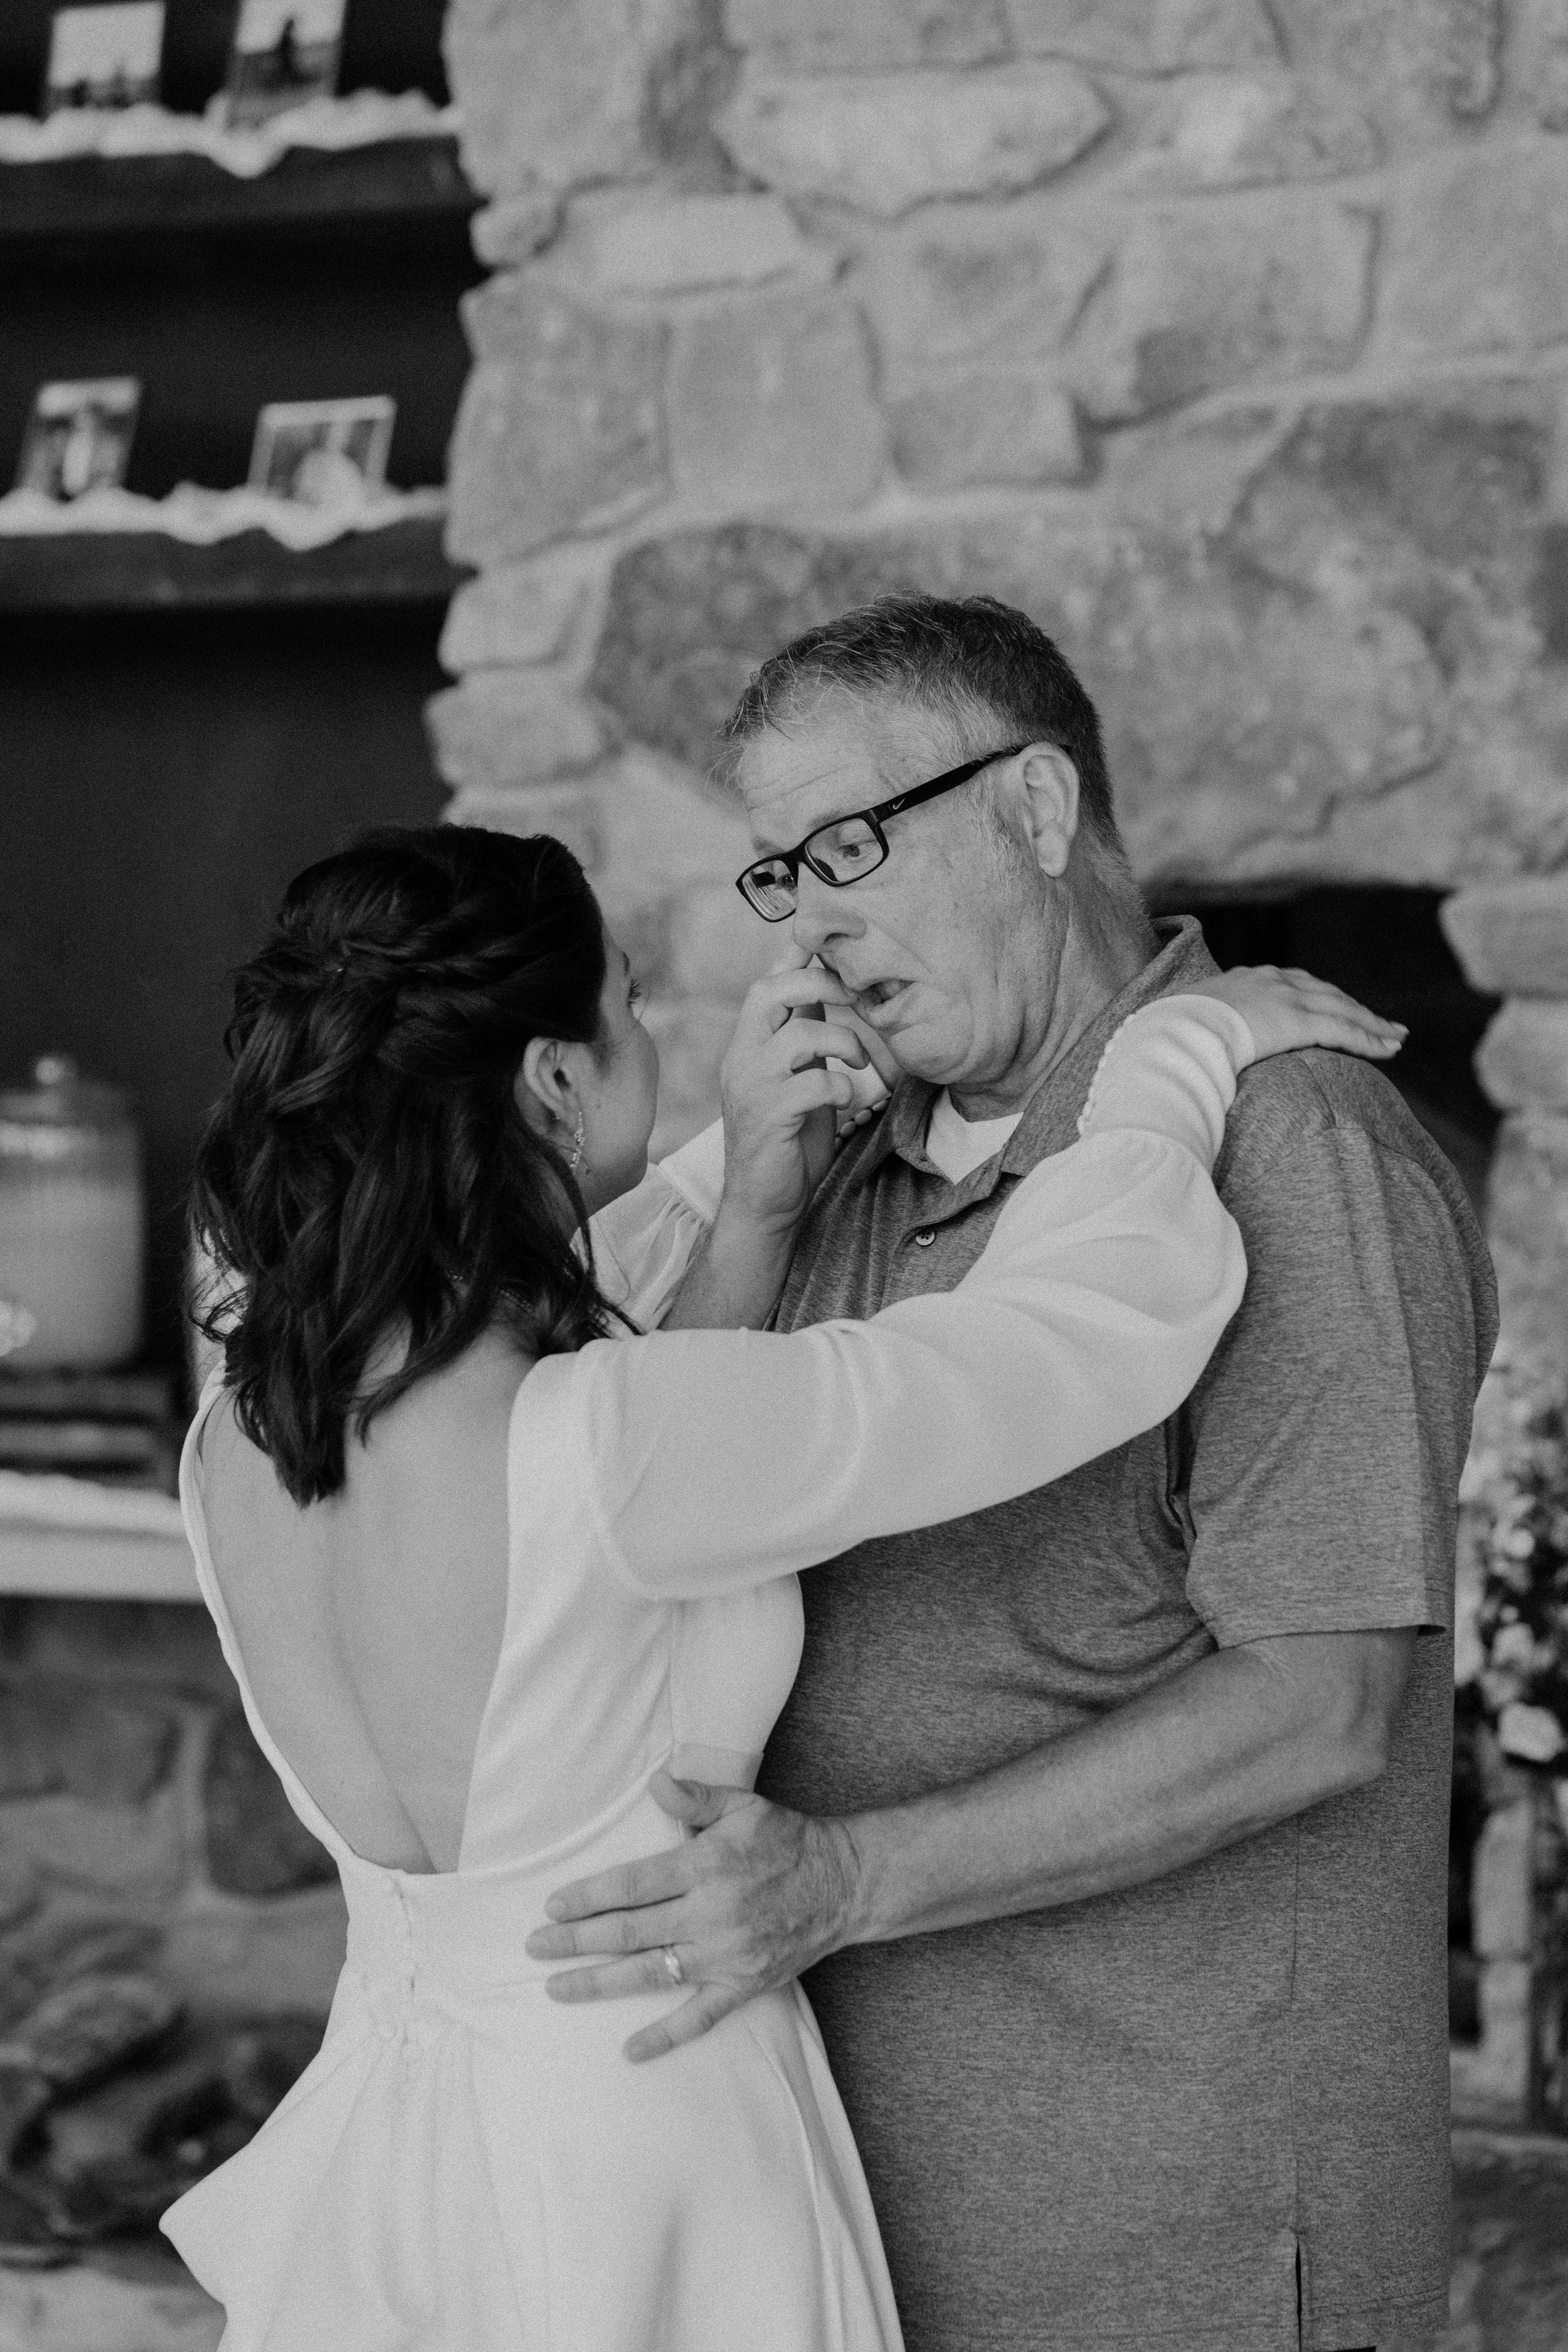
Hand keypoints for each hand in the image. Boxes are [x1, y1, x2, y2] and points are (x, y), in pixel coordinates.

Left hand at [523, 1769, 858, 2061]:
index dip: (588, 1897)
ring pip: (651, 1974)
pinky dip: (664, 2037)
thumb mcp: (744, 1804)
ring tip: (557, 1988)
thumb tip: (655, 1781)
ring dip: (599, 1983)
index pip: (631, 1884)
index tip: (552, 1905)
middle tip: (536, 1947)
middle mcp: (710, 1914)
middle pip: (630, 1932)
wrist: (844, 1884)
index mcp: (705, 1867)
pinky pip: (699, 2018)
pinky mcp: (744, 1985)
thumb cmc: (787, 1840)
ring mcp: (726, 1956)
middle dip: (576, 1941)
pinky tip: (629, 2051)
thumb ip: (696, 1797)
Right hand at [715, 949, 877, 1236]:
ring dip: (841, 1040)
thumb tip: (825, 991)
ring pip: (797, 1034)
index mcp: (748, 1045)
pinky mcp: (768, 1117)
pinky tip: (846, 1100)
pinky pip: (812, 1083)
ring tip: (860, 1062)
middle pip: (770, 991)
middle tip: (856, 1001)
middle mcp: (741, 1058)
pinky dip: (840, 1086)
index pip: (766, 982)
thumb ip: (802, 1038)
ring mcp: (751, 1086)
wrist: (764, 1204)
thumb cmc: (786, 1141)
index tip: (835, 939)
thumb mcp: (795, 1078)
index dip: (798, 956)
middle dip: (820, 984)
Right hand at [1186, 965, 1407, 1066]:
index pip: (1295, 985)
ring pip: (1344, 1010)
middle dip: (1356, 1008)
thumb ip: (1202, 1029)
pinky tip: (1390, 1049)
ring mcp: (1288, 999)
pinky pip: (1345, 1031)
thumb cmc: (1171, 1034)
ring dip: (1373, 1024)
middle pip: (1327, 993)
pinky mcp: (1300, 1022)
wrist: (1175, 1031)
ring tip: (1396, 1037)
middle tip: (1383, 1022)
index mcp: (1247, 979)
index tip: (1335, 1008)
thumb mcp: (1186, 1022)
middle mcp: (1274, 981)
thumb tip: (1190, 1049)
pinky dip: (1370, 1039)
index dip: (1320, 998)